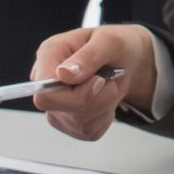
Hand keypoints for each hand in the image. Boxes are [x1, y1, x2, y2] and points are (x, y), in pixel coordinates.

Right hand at [28, 25, 157, 140]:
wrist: (129, 60)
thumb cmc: (118, 45)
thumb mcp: (110, 42)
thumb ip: (88, 56)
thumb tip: (63, 74)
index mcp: (49, 54)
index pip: (44, 92)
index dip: (74, 94)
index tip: (99, 80)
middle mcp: (46, 81)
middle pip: (61, 111)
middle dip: (94, 100)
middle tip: (107, 80)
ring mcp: (56, 103)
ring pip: (78, 123)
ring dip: (103, 106)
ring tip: (108, 85)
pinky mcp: (69, 121)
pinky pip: (88, 132)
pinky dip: (104, 118)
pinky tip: (105, 99)